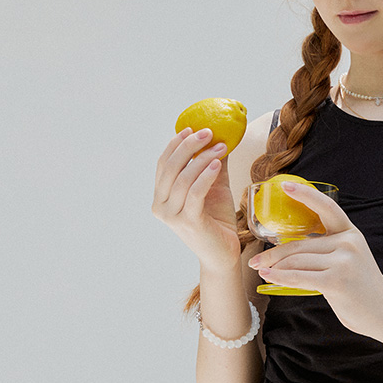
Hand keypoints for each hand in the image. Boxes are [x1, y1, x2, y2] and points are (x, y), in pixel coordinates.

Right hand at [152, 124, 245, 283]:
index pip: (163, 164)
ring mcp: (172, 216)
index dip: (176, 144)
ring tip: (221, 147)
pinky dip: (205, 175)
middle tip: (208, 132)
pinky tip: (217, 164)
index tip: (192, 128)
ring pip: (183, 178)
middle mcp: (160, 206)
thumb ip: (212, 164)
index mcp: (160, 197)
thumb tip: (221, 136)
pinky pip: (195, 192)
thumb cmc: (217, 221)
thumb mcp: (214, 187)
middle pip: (170, 167)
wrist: (223, 253)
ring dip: (202, 158)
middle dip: (189, 146)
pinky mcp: (188, 222)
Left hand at [251, 181, 382, 346]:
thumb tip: (289, 251)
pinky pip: (298, 277)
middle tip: (255, 260)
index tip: (286, 186)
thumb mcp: (351, 259)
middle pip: (299, 244)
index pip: (326, 207)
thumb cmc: (362, 288)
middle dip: (273, 253)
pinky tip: (268, 276)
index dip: (305, 194)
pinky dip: (279, 277)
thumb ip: (328, 250)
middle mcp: (348, 242)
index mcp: (351, 233)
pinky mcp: (335, 280)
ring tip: (261, 271)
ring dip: (274, 268)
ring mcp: (343, 261)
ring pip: (296, 261)